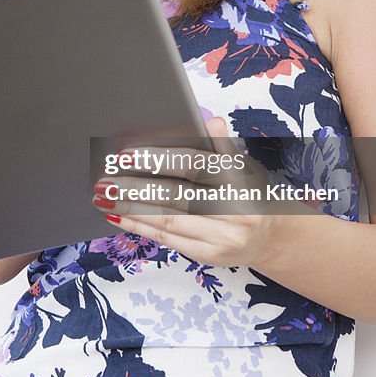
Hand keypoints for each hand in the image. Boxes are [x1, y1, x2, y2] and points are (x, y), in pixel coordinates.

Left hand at [91, 117, 290, 268]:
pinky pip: (168, 240)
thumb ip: (222, 146)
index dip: (159, 159)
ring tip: (104, 197)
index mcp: (239, 181)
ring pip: (167, 221)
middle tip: (104, 179)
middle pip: (175, 197)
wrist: (271, 237)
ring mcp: (222, 238)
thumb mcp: (243, 165)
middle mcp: (233, 212)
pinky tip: (120, 218)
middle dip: (135, 188)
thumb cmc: (248, 193)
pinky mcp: (209, 257)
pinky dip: (141, 228)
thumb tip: (209, 119)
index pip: (194, 166)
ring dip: (130, 209)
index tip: (127, 155)